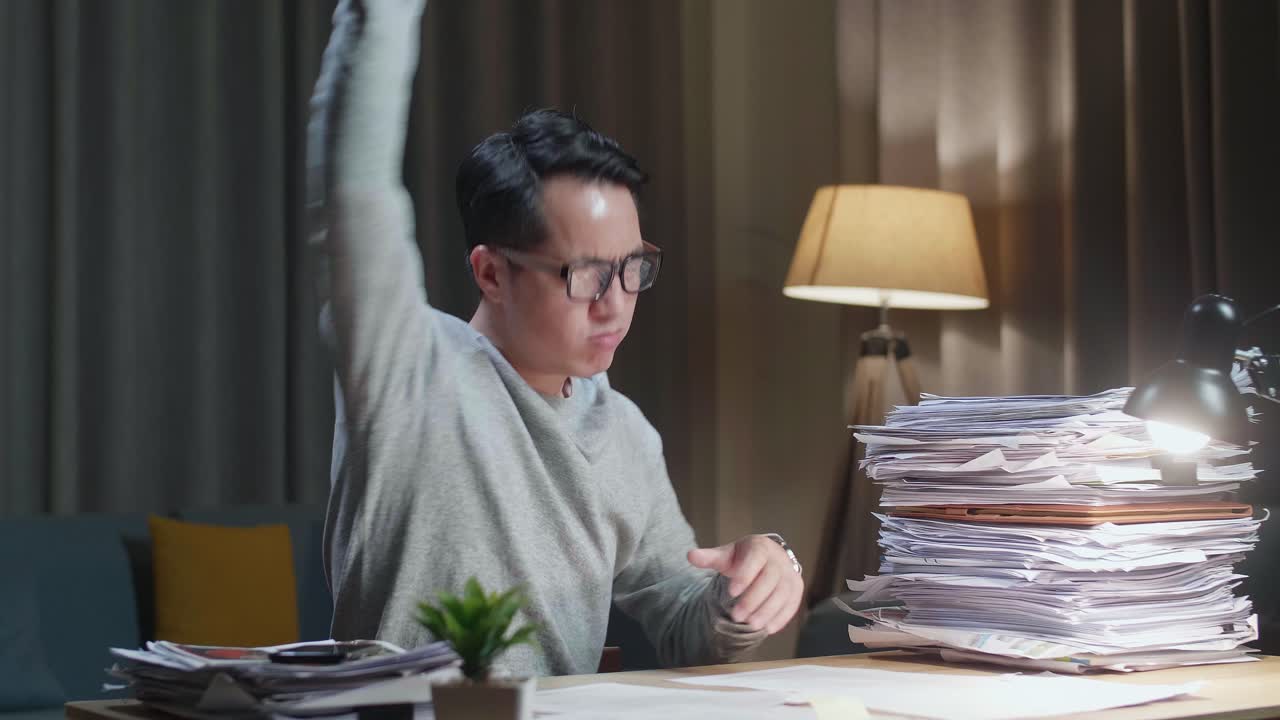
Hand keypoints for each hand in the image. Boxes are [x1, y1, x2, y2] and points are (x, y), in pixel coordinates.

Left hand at [687, 535, 803, 634]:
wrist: (767, 558)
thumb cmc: (742, 558)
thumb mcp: (726, 556)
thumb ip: (710, 558)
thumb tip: (690, 555)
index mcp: (760, 547)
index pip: (755, 560)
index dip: (745, 576)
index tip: (731, 592)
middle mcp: (778, 560)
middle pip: (770, 580)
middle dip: (753, 599)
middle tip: (736, 616)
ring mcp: (790, 575)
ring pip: (782, 594)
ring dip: (767, 611)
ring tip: (751, 625)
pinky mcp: (796, 589)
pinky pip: (792, 604)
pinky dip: (781, 618)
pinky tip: (767, 628)